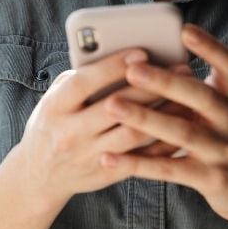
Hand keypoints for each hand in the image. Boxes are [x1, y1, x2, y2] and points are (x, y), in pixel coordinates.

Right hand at [13, 48, 174, 205]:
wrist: (39, 175)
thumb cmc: (51, 124)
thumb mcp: (53, 98)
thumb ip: (80, 79)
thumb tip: (118, 58)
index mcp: (54, 108)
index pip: (85, 83)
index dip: (113, 67)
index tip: (141, 53)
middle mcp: (70, 134)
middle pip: (116, 108)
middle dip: (151, 87)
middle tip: (180, 69)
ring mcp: (88, 156)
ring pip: (133, 134)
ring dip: (165, 113)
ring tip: (188, 96)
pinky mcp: (106, 174)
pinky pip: (141, 157)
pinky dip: (163, 141)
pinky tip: (181, 124)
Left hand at [99, 24, 227, 225]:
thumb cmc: (217, 143)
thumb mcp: (212, 114)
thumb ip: (187, 92)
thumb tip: (139, 62)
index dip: (210, 47)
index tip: (184, 30)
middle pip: (200, 96)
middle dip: (165, 82)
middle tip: (132, 69)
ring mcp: (222, 151)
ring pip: (182, 132)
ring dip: (145, 118)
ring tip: (111, 106)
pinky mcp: (211, 179)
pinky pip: (170, 169)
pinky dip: (138, 163)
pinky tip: (109, 157)